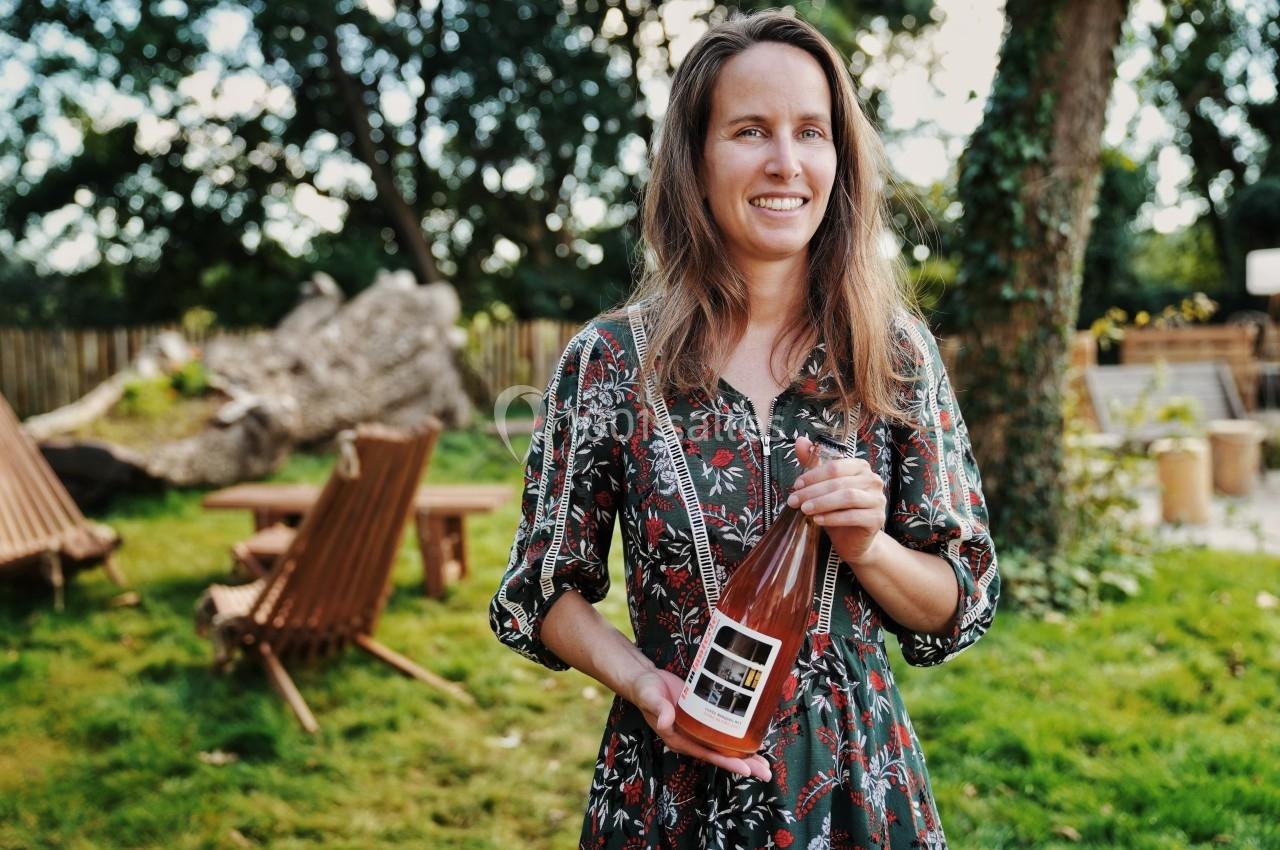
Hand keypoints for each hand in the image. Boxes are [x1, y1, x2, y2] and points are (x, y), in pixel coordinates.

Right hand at [629, 667, 772, 780]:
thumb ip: (658, 708)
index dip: (727, 761)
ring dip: (744, 754)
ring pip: (724, 746)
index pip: (707, 754)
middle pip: (720, 755)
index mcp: (679, 739)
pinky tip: (751, 738)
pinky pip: (721, 732)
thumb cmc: (646, 690)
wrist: (645, 680)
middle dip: (743, 765)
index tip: (746, 768)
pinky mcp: (702, 719)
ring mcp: (697, 730)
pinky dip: (737, 737)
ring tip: (765, 762)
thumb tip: (666, 720)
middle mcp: (690, 738)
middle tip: (765, 772)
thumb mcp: (650, 697)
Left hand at [789, 436, 887, 563]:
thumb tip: (800, 440)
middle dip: (813, 491)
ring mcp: (878, 499)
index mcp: (860, 467)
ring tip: (804, 510)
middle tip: (793, 500)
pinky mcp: (877, 519)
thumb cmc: (837, 509)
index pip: (835, 466)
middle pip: (839, 482)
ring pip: (847, 497)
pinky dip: (833, 517)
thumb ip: (813, 463)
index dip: (813, 475)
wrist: (852, 540)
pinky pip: (853, 516)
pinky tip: (817, 520)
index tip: (795, 486)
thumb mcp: (823, 486)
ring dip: (822, 503)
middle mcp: (873, 480)